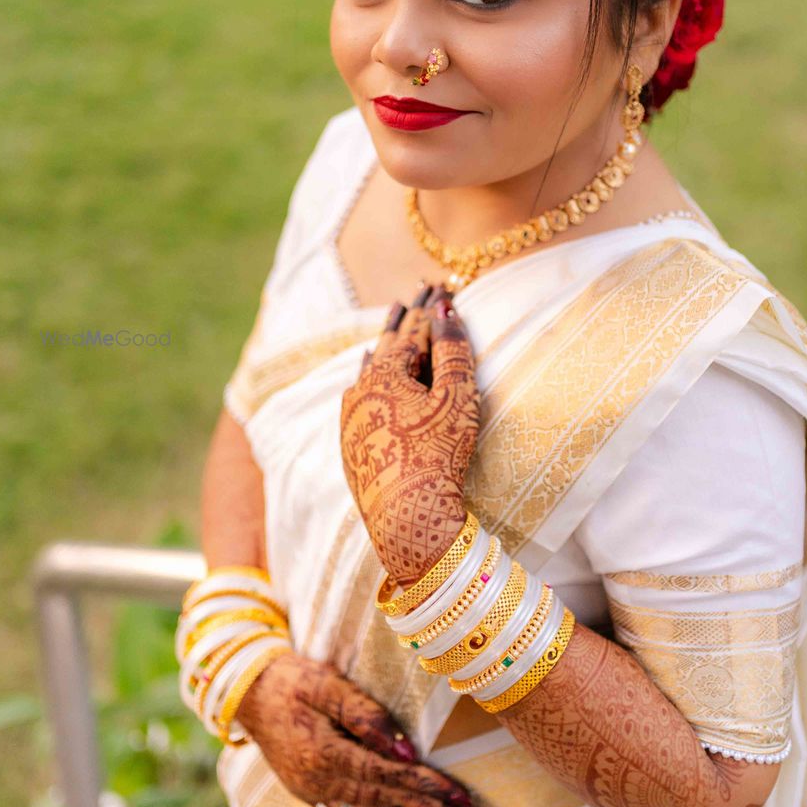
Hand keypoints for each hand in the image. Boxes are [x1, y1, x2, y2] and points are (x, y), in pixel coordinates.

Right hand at [236, 650, 480, 806]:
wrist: (248, 693)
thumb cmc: (292, 681)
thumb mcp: (326, 685)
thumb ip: (365, 715)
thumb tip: (404, 750)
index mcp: (327, 755)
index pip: (388, 775)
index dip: (426, 786)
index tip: (460, 796)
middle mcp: (321, 785)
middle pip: (386, 802)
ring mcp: (315, 796)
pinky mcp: (311, 797)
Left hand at [339, 282, 479, 586]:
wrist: (407, 519)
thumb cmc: (437, 458)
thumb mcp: (456, 400)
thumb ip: (453, 352)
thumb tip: (446, 311)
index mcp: (385, 374)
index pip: (414, 331)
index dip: (431, 307)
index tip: (441, 286)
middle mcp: (360, 389)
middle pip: (388, 345)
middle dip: (405, 319)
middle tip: (416, 294)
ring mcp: (351, 417)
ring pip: (368, 370)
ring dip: (384, 346)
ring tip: (389, 327)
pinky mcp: (351, 443)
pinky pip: (359, 397)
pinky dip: (369, 378)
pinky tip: (365, 376)